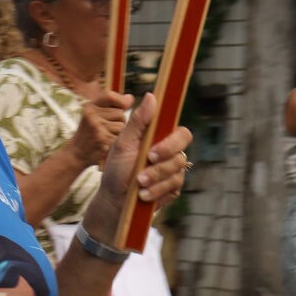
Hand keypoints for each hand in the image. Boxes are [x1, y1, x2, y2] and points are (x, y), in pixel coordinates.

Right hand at [68, 91, 131, 168]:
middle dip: (120, 121)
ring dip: (119, 132)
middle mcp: (92, 114)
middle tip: (107, 129)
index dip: (121, 100)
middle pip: (120, 113)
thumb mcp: (95, 116)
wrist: (76, 153)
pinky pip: (120, 136)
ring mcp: (97, 127)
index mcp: (90, 106)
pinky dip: (116, 141)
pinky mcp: (102, 139)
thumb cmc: (89, 133)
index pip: (110, 95)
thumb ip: (112, 106)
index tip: (125, 106)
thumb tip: (130, 98)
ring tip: (107, 136)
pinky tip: (107, 144)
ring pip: (122, 125)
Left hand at [85, 92, 191, 238]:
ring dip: (155, 179)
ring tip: (138, 185)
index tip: (152, 152)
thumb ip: (137, 121)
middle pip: (182, 153)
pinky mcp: (173, 188)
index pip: (181, 133)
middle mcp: (170, 153)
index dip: (172, 142)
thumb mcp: (123, 144)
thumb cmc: (116, 169)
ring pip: (177, 172)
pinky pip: (174, 187)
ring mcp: (173, 172)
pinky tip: (144, 195)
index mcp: (160, 139)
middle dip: (161, 165)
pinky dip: (157, 191)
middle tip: (142, 174)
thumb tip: (151, 96)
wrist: (114, 200)